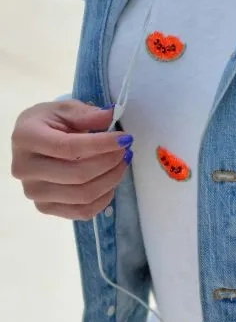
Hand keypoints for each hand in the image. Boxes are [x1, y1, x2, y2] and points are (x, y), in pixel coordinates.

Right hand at [10, 100, 133, 219]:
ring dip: (111, 179)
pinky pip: (82, 211)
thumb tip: (111, 116)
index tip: (125, 138)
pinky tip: (110, 182)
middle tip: (126, 151)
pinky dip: (104, 199)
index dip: (101, 144)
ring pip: (83, 195)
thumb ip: (87, 114)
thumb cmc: (50, 123)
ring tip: (122, 164)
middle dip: (110, 162)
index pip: (68, 147)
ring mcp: (34, 192)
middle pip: (78, 175)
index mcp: (26, 138)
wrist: (34, 142)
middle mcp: (24, 168)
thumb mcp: (65, 109)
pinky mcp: (45, 207)